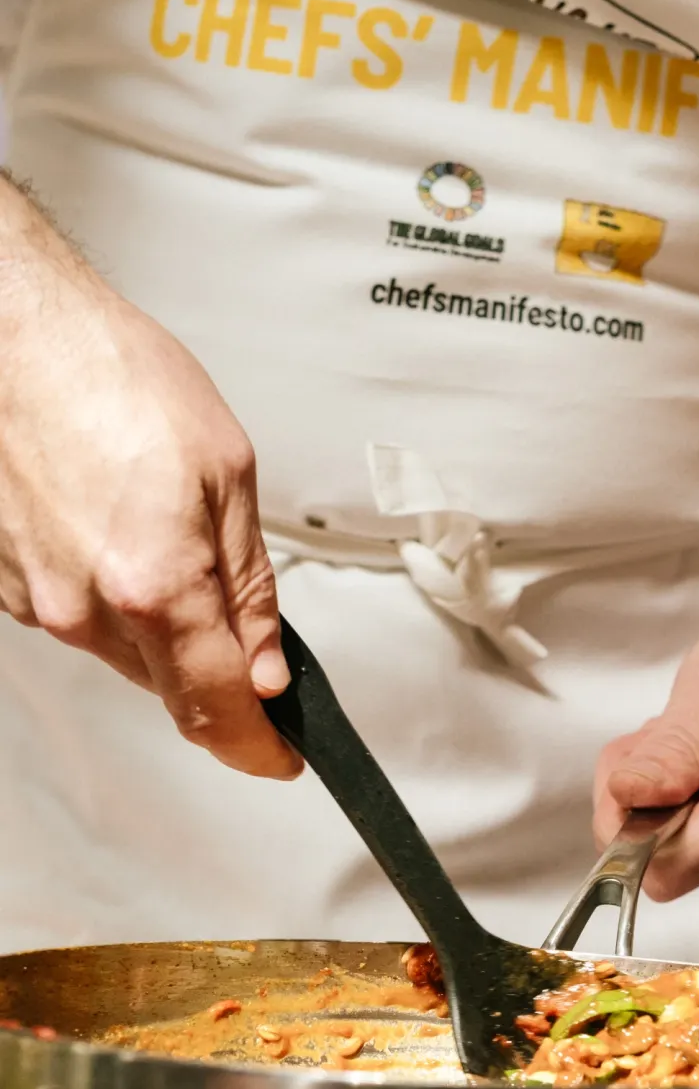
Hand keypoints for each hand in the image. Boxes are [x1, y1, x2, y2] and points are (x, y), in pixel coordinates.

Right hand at [0, 180, 298, 778]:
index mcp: (155, 587)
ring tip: (160, 525)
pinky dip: (111, 588)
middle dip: (217, 668)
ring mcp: (37, 601)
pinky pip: (80, 613)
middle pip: (173, 686)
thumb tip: (268, 667)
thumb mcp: (228, 476)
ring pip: (126, 652)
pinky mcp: (4, 583)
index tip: (280, 759)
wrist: (12, 329)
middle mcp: (87, 610)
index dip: (259, 748)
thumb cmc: (109, 373)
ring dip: (161, 619)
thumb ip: (251, 590)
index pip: (219, 712)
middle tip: (239, 608)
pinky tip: (112, 521)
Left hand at [594, 582, 698, 898]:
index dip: (624, 824)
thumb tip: (626, 797)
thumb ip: (671, 750)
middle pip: (656, 862)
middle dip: (640, 800)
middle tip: (668, 734)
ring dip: (660, 795)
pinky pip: (694, 842)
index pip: (655, 871)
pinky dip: (682, 801)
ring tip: (698, 739)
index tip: (636, 769)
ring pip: (670, 852)